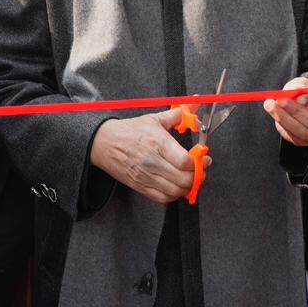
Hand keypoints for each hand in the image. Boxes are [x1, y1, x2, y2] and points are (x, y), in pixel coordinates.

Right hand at [90, 110, 206, 203]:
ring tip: (190, 178)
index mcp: (158, 143)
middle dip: (198, 176)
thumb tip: (191, 109)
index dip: (199, 162)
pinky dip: (173, 195)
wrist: (104, 143)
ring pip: (175, 191)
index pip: (186, 161)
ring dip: (187, 187)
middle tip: (200, 170)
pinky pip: (162, 198)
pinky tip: (176, 187)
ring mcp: (146, 176)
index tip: (202, 158)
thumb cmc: (128, 131)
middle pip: (184, 179)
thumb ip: (174, 116)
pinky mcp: (140, 186)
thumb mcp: (152, 119)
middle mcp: (153, 162)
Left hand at [265, 76, 307, 146]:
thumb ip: (299, 86)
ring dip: (284, 119)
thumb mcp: (304, 83)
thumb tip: (291, 91)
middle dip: (297, 113)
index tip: (299, 97)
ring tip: (270, 105)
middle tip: (280, 102)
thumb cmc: (307, 91)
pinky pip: (294, 137)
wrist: (306, 104)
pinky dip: (282, 125)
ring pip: (303, 132)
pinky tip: (275, 114)